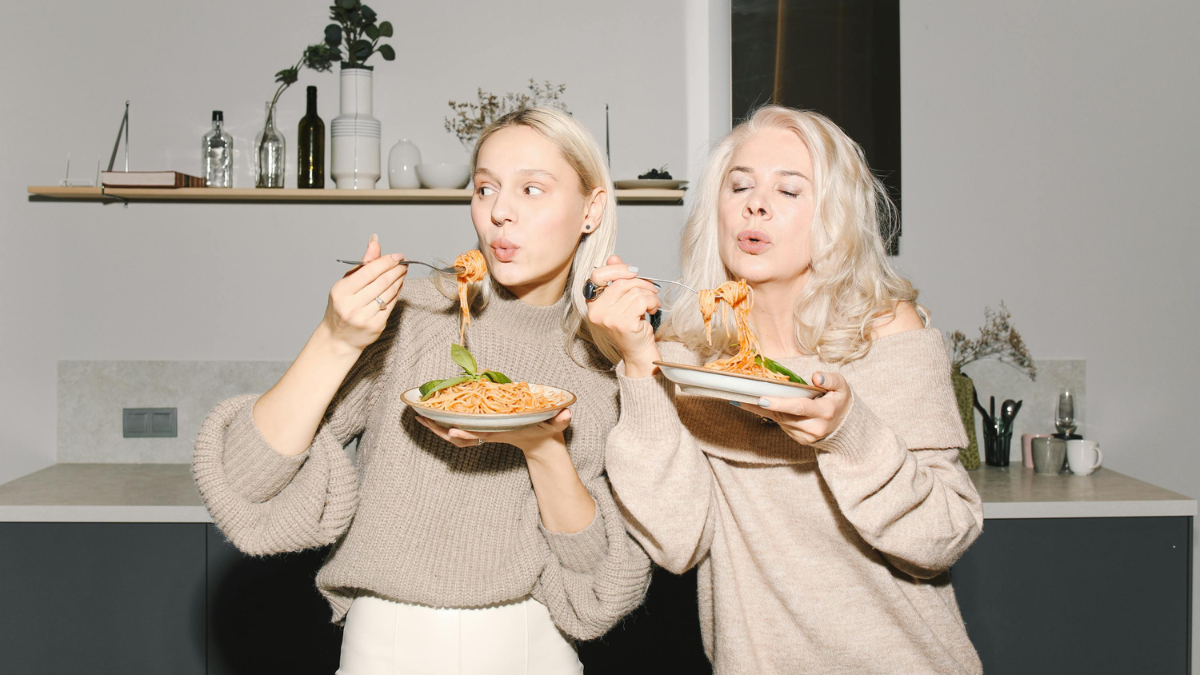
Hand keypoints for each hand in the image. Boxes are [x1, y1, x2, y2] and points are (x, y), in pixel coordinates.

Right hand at [322, 234, 407, 352]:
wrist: (338, 338)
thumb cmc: (342, 306)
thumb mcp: (346, 283)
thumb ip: (363, 263)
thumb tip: (375, 241)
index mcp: (341, 291)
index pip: (369, 271)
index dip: (386, 261)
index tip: (398, 256)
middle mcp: (351, 305)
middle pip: (382, 282)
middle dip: (396, 270)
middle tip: (404, 263)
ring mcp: (364, 317)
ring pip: (389, 293)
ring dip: (399, 280)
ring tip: (403, 272)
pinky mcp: (375, 326)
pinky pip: (391, 305)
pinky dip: (397, 293)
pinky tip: (399, 285)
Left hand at [415, 409, 572, 455]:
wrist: (541, 443)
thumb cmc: (546, 432)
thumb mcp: (555, 425)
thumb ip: (561, 419)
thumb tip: (567, 413)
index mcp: (503, 431)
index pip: (483, 434)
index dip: (467, 434)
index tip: (453, 431)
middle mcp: (490, 432)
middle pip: (461, 435)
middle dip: (441, 429)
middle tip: (421, 418)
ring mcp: (484, 432)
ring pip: (455, 433)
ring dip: (437, 426)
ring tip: (419, 415)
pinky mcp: (481, 429)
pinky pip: (458, 427)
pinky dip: (444, 423)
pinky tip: (431, 414)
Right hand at [585, 254, 662, 376]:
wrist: (638, 351)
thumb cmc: (631, 325)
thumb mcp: (622, 300)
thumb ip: (616, 279)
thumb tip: (613, 258)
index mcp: (592, 303)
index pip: (597, 275)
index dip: (617, 269)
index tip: (633, 271)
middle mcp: (596, 311)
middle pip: (621, 282)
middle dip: (641, 283)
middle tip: (651, 291)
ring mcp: (608, 318)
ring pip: (634, 290)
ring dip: (649, 294)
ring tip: (651, 304)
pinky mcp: (622, 323)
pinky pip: (641, 300)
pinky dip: (652, 302)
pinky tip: (652, 309)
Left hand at [736, 371, 852, 444]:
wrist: (845, 425)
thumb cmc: (840, 400)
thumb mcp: (842, 386)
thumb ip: (830, 380)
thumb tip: (816, 377)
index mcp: (825, 412)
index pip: (800, 407)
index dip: (781, 403)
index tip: (762, 399)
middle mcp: (815, 427)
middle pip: (785, 415)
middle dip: (764, 406)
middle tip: (744, 398)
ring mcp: (807, 436)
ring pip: (781, 421)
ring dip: (763, 410)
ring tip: (744, 398)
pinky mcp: (800, 439)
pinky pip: (782, 425)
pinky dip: (771, 414)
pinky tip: (758, 405)